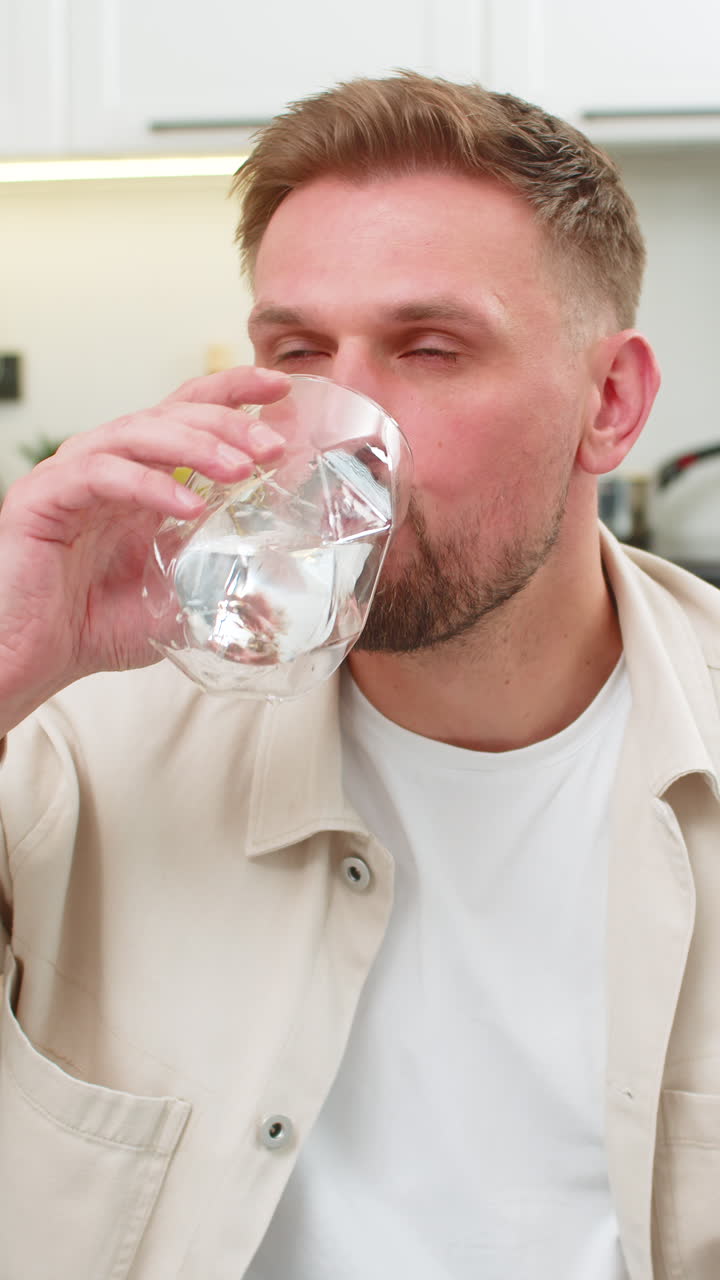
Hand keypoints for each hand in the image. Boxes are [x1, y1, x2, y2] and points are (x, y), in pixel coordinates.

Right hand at [0, 366, 289, 733]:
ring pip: (137, 433)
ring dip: (195, 445)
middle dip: (228, 423)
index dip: (233, 393)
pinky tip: (188, 505)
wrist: (30, 661)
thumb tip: (282, 569)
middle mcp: (107, 467)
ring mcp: (72, 477)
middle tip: (274, 447)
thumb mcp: (178, 594)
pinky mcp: (42, 499)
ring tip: (241, 469)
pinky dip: (149, 484)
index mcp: (141, 479)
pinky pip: (101, 475)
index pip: (188, 414)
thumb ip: (219, 570)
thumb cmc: (94, 627)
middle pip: (170, 414)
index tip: (282, 389)